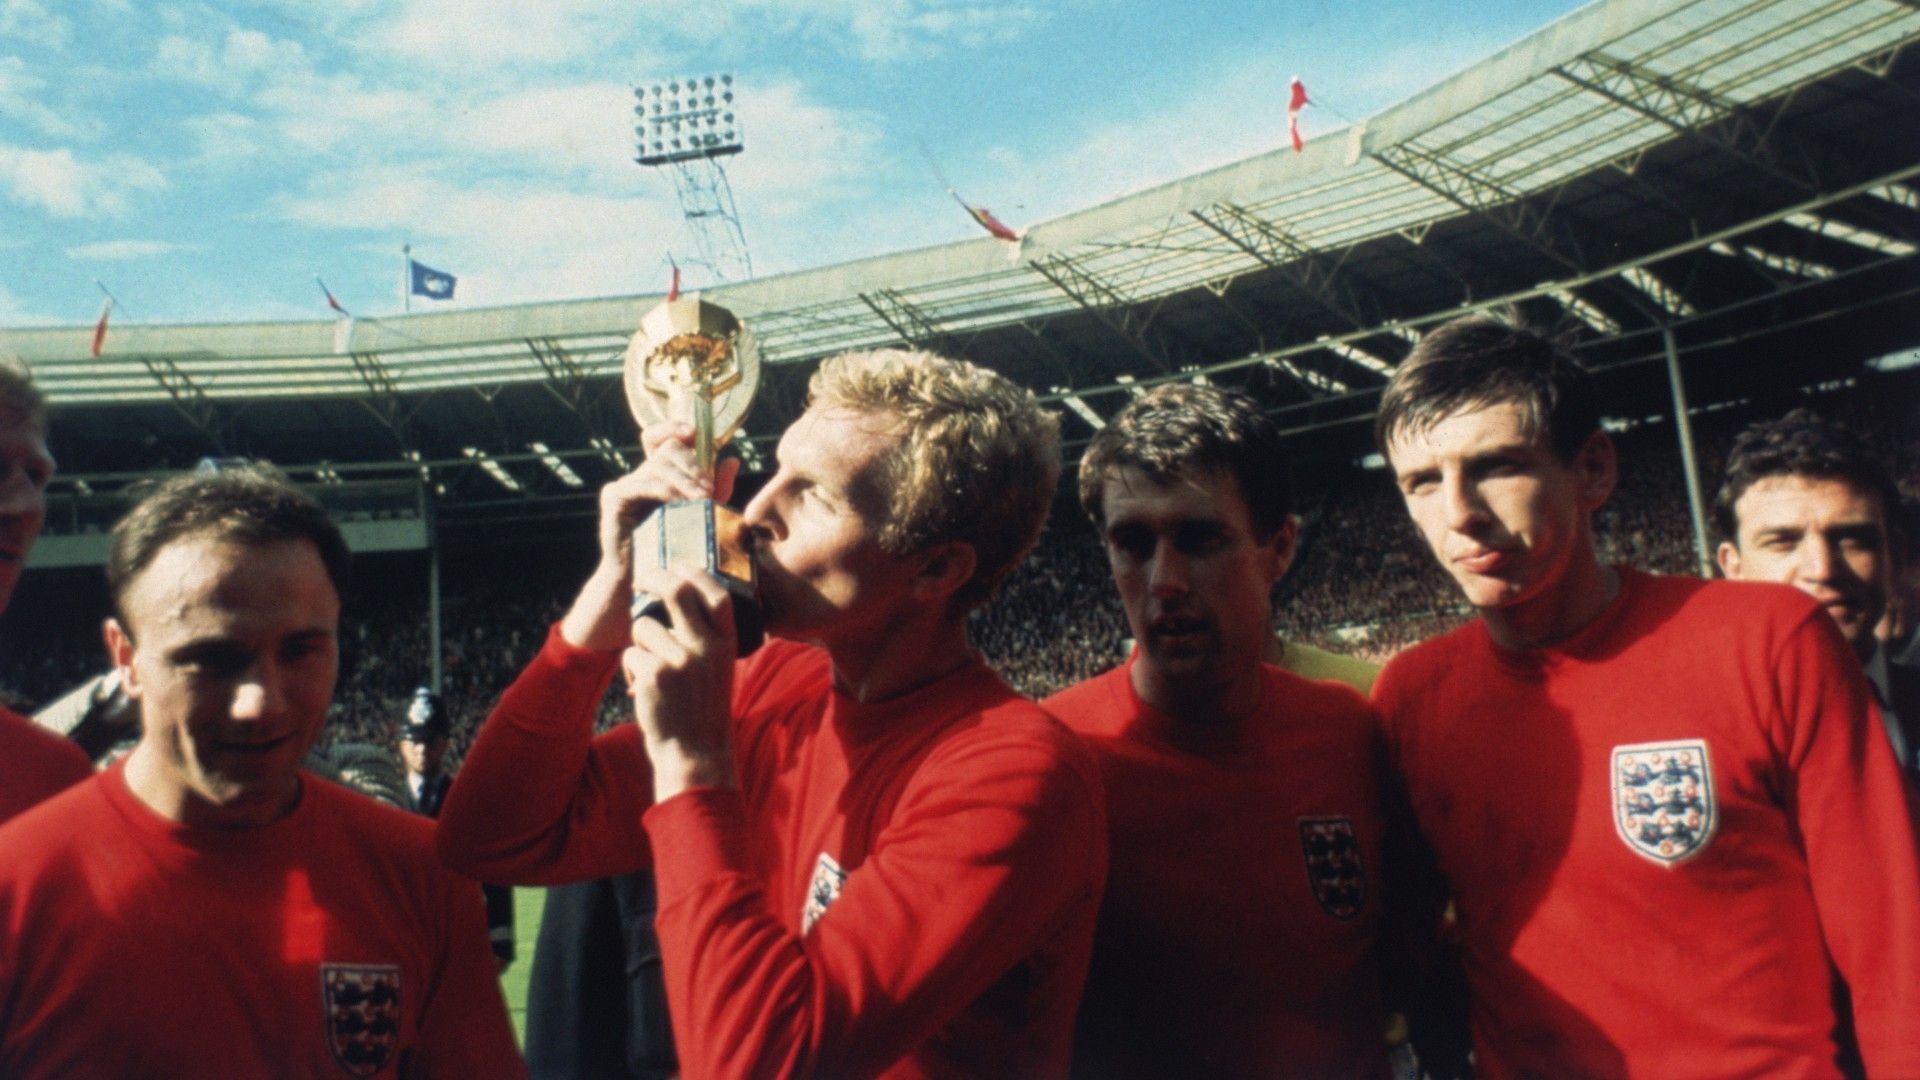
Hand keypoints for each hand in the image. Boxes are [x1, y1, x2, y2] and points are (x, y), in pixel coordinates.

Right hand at [560, 423, 742, 651]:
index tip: (693, 432)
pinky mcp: (614, 497)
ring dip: (684, 480)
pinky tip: (680, 503)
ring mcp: (626, 483)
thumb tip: (733, 460)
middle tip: (709, 490)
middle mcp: (643, 475)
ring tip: (702, 499)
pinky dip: (664, 490)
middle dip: (693, 466)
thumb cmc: (676, 552)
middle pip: (669, 449)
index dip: (676, 427)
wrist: (646, 582)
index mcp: (662, 475)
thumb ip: (717, 489)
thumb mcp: (703, 516)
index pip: (665, 438)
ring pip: (659, 464)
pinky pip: (641, 483)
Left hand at [623, 562, 738, 800]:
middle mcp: (707, 647)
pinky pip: (631, 653)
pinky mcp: (655, 674)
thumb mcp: (718, 667)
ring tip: (651, 668)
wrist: (695, 751)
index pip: (715, 593)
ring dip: (639, 642)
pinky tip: (645, 689)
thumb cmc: (702, 706)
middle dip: (654, 578)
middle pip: (677, 591)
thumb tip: (677, 595)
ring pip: (643, 626)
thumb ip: (706, 635)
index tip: (676, 566)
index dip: (694, 573)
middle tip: (641, 580)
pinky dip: (632, 668)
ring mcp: (681, 660)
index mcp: (726, 643)